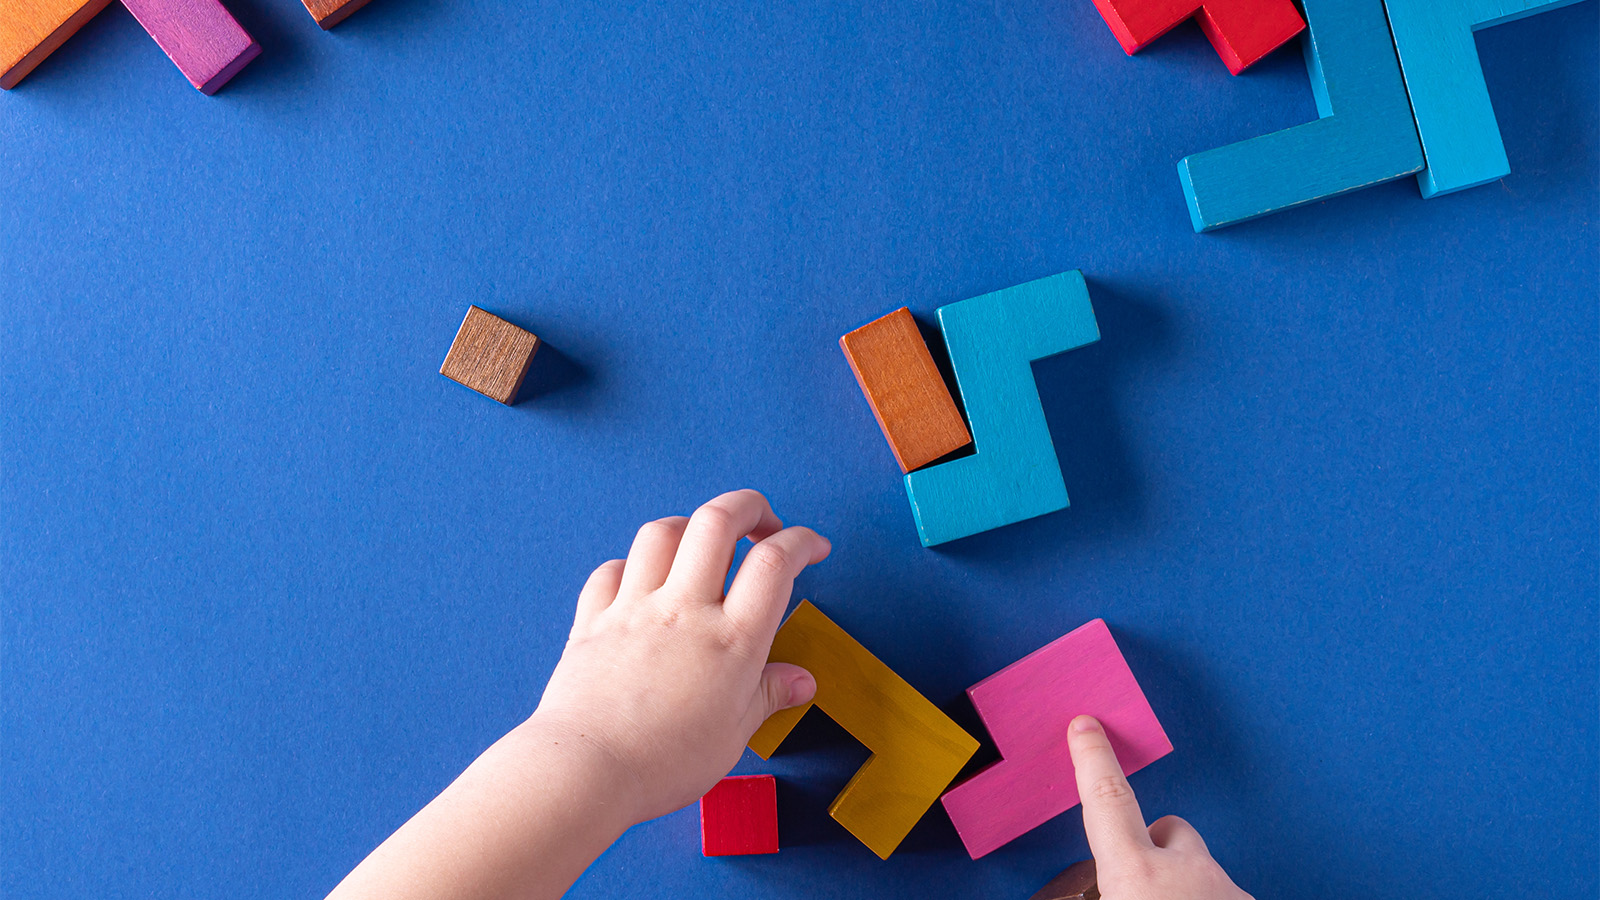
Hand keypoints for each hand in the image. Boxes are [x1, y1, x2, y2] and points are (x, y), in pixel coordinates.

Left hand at [529, 489, 830, 824]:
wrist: (585, 772)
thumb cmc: (661, 763)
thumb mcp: (734, 735)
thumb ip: (769, 696)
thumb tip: (800, 682)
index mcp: (731, 640)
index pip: (776, 562)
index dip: (802, 541)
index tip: (812, 547)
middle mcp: (684, 611)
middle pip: (717, 521)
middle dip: (748, 506)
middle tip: (763, 522)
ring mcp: (634, 609)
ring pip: (662, 532)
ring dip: (689, 526)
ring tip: (703, 547)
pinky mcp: (593, 620)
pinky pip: (611, 569)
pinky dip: (631, 565)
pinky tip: (642, 581)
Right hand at [1067, 715, 1253, 899]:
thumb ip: (1096, 888)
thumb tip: (1095, 883)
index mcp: (1137, 875)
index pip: (1107, 800)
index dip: (1093, 758)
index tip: (1086, 727)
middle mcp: (1187, 873)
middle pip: (1168, 827)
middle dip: (1154, 842)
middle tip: (1139, 881)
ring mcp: (1226, 888)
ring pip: (1199, 865)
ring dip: (1182, 881)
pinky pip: (1222, 889)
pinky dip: (1206, 897)